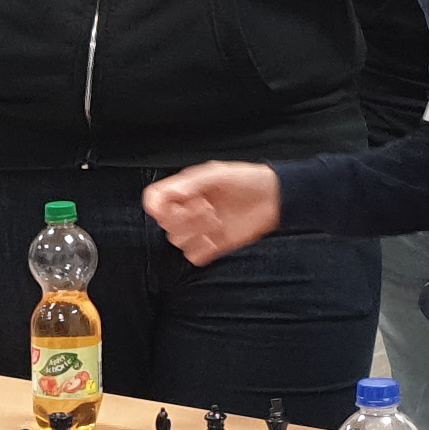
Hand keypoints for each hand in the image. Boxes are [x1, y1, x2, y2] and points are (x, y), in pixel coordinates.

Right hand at [142, 160, 279, 265]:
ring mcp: (199, 228)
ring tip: (217, 222)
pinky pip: (193, 256)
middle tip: (208, 209)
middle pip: (165, 223)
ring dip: (196, 233)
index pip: (154, 199)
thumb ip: (193, 182)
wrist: (274, 199)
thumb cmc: (248, 180)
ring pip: (177, 240)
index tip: (176, 206)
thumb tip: (172, 192)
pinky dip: (202, 251)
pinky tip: (217, 240)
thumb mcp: (219, 173)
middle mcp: (188, 209)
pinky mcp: (212, 245)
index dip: (158, 206)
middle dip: (185, 218)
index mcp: (185, 189)